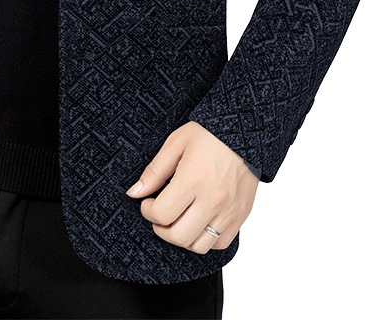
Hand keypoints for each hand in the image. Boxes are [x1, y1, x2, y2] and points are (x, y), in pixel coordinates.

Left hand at [125, 120, 258, 253]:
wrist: (244, 133)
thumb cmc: (208, 135)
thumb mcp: (175, 144)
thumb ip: (154, 171)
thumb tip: (134, 193)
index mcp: (193, 180)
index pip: (162, 214)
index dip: (147, 211)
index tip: (148, 202)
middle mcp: (212, 200)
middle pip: (179, 236)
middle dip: (161, 229)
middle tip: (159, 214)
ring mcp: (229, 211)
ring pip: (199, 246)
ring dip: (182, 238)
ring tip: (177, 220)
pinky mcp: (241, 216)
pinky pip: (221, 244)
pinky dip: (205, 240)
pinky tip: (197, 222)